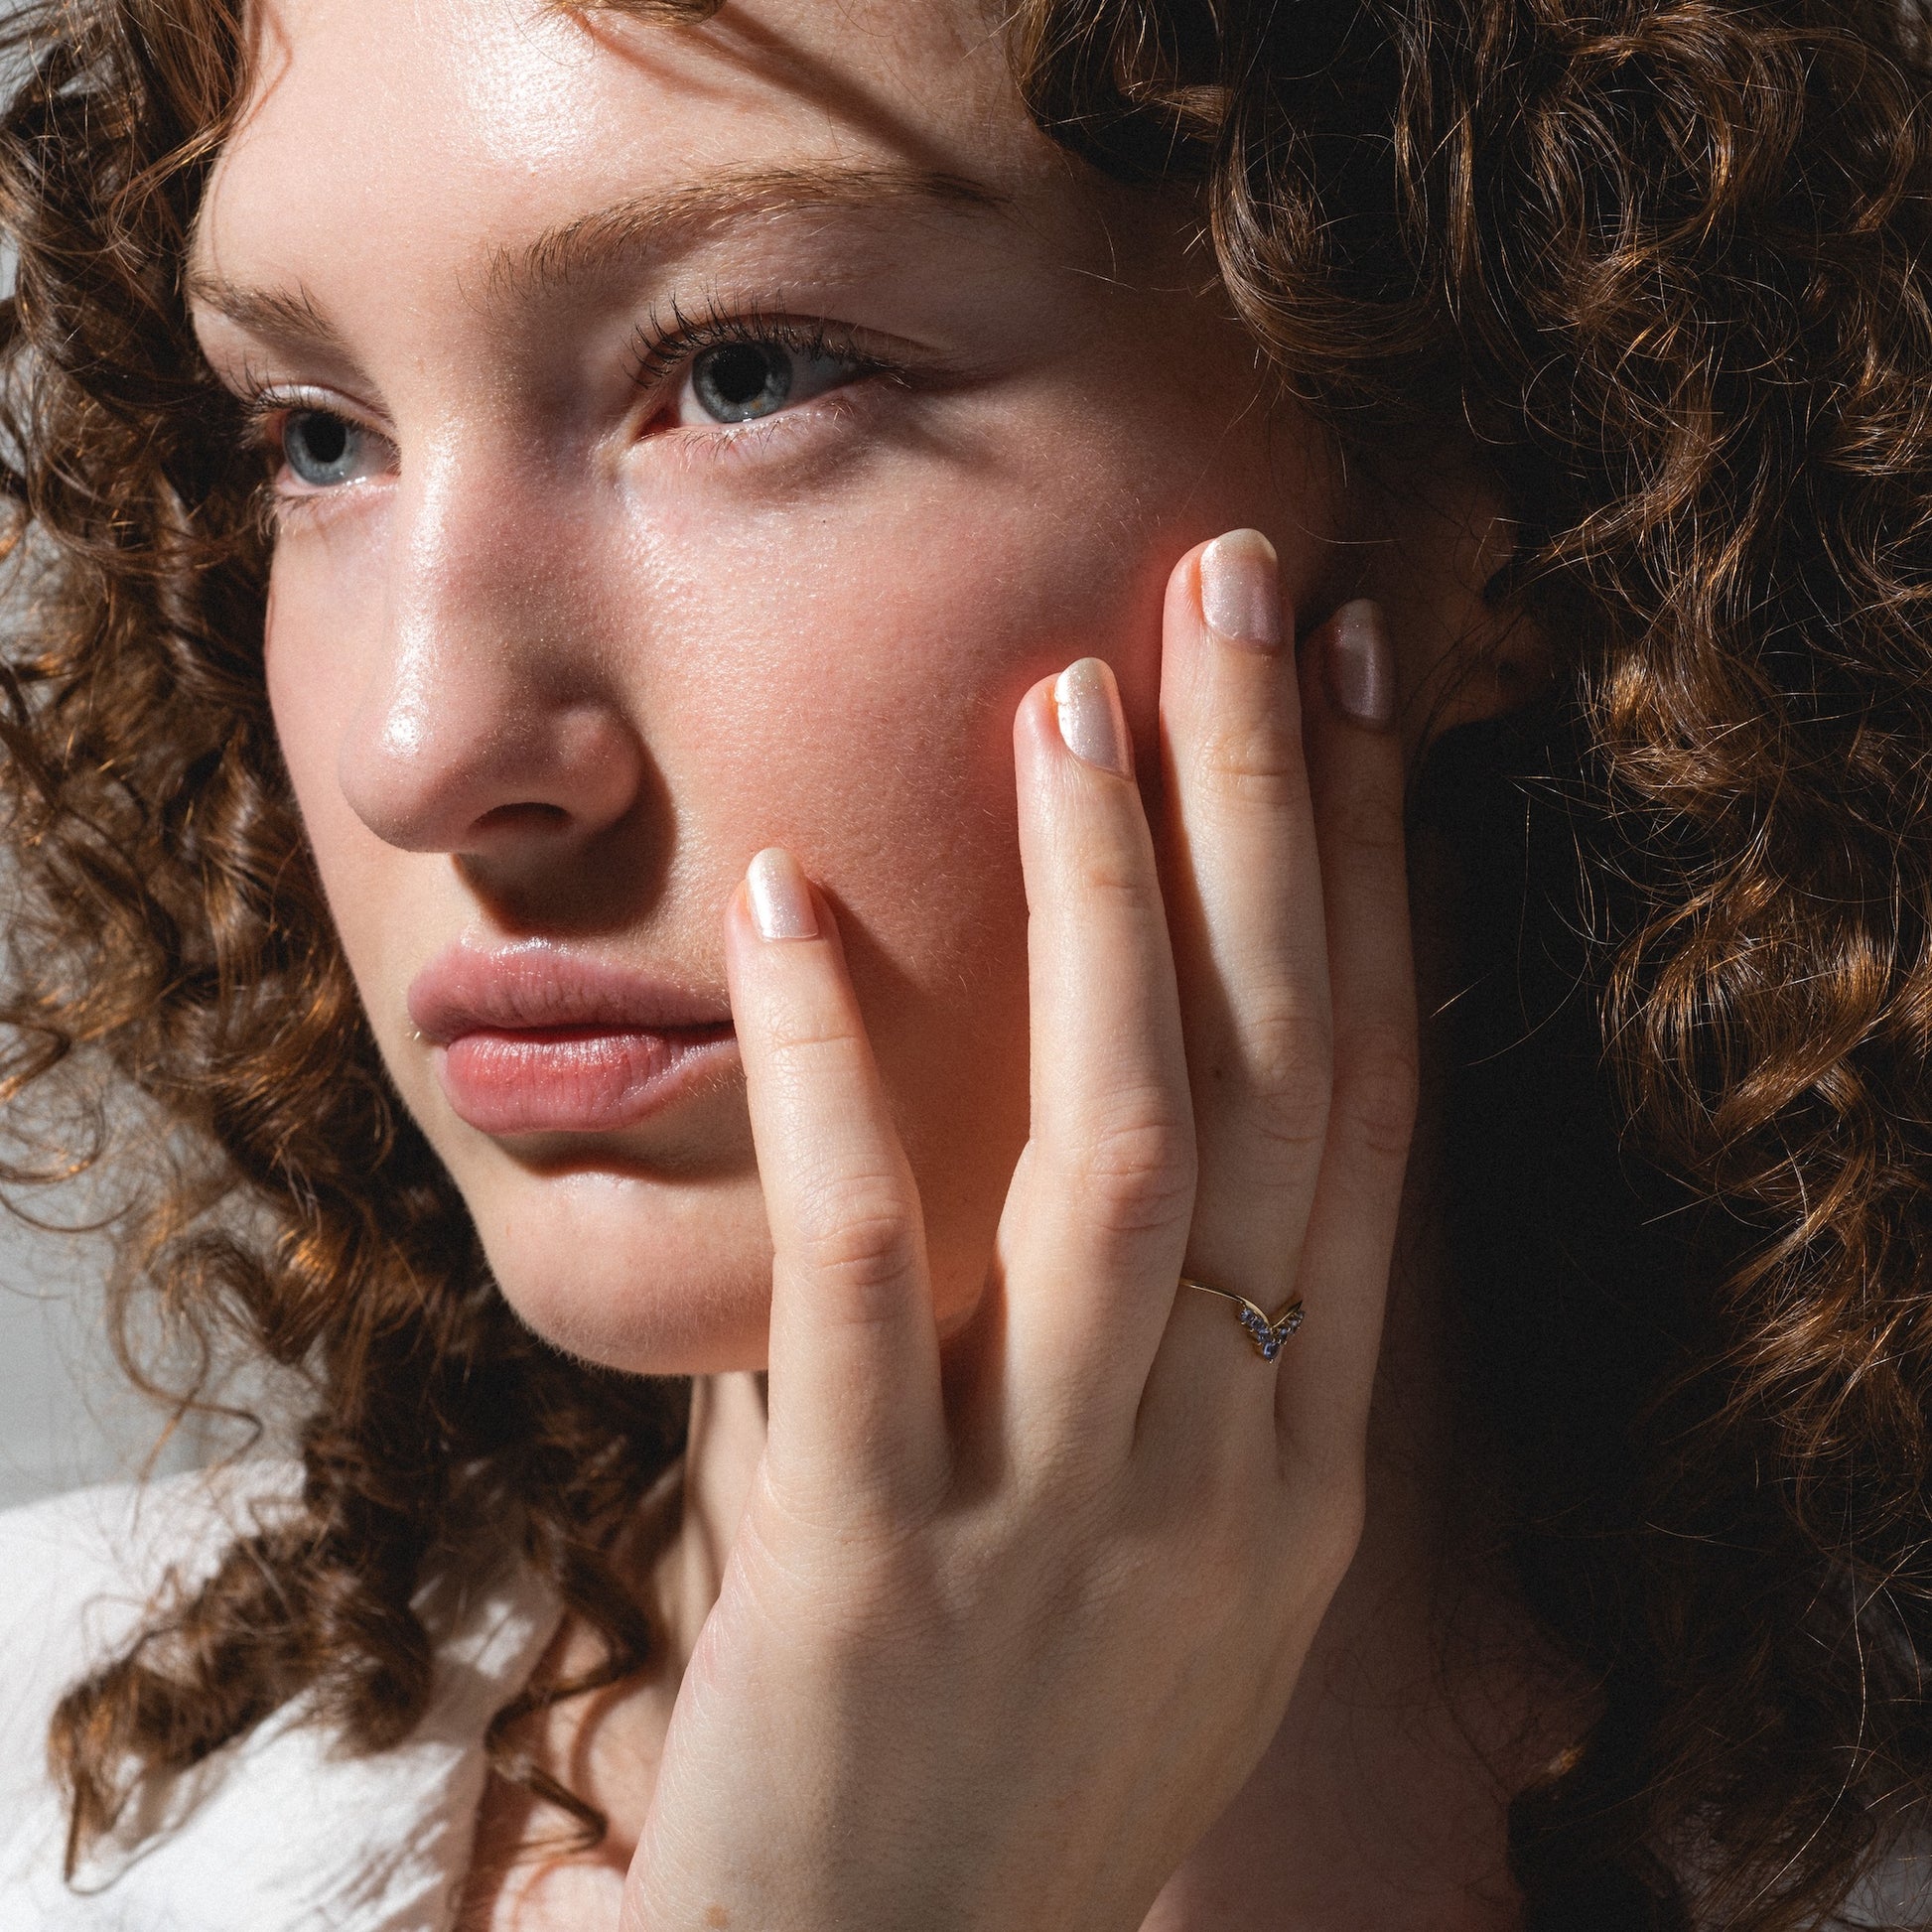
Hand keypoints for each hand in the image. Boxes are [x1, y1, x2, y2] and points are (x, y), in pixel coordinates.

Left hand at [622, 534, 1417, 1931]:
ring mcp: (1070, 1514)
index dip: (1369, 878)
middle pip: (1283, 1078)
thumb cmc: (1016, 1737)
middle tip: (1245, 585)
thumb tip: (983, 1098)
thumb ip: (1101, 1335)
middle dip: (1272, 814)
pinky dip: (828, 1076)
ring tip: (1064, 693)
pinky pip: (865, 1275)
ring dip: (1106, 901)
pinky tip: (781, 909)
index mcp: (1304, 1442)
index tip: (1351, 686)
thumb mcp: (1140, 1538)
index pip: (1364, 1101)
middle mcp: (1232, 1459)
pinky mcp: (880, 1571)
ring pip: (1127, 1149)